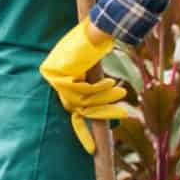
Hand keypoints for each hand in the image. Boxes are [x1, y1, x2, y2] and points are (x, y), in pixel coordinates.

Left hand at [39, 21, 128, 154]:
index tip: (91, 149)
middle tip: (122, 115)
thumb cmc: (96, 48)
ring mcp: (57, 80)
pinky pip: (83, 90)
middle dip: (101, 114)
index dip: (83, 132)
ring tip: (122, 95)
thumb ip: (94, 88)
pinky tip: (111, 83)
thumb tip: (107, 106)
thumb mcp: (94, 71)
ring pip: (84, 100)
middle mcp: (58, 85)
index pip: (73, 114)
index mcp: (65, 86)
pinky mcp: (60, 75)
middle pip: (78, 110)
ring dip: (105, 99)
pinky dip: (98, 89)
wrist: (92, 30)